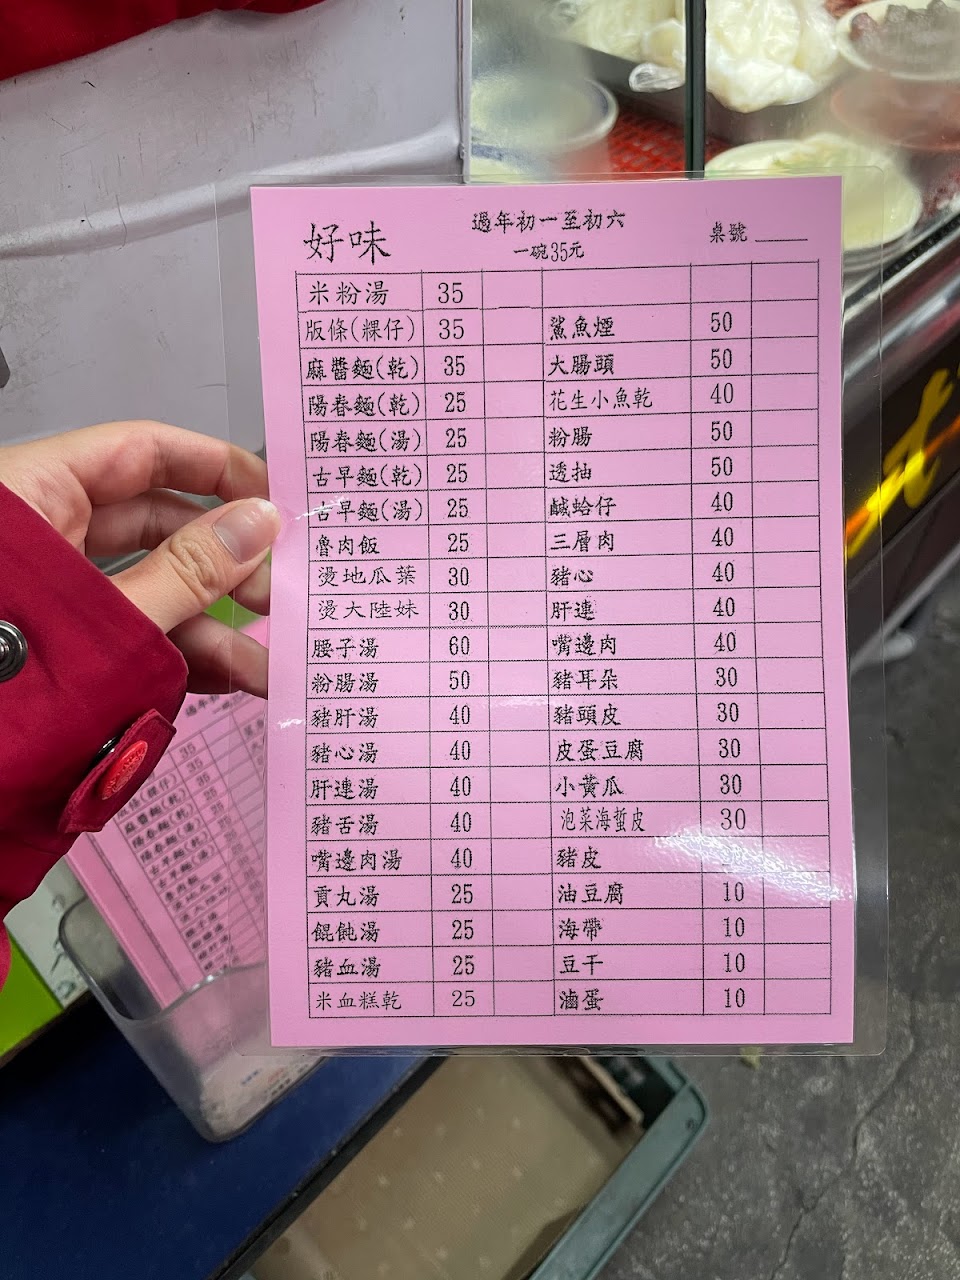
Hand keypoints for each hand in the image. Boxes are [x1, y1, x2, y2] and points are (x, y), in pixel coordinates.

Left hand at [0, 421, 279, 696]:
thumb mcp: (109, 616)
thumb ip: (188, 570)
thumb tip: (259, 525)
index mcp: (35, 493)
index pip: (142, 451)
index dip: (214, 467)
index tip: (275, 494)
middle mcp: (47, 533)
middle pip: (158, 524)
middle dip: (228, 562)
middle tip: (281, 589)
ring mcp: (56, 593)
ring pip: (152, 587)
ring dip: (215, 624)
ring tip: (268, 659)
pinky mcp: (65, 644)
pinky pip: (134, 633)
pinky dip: (182, 654)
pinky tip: (230, 676)